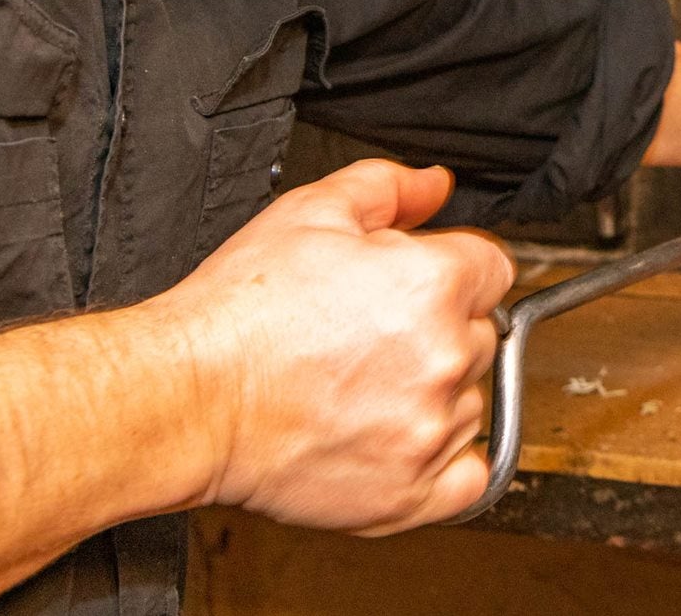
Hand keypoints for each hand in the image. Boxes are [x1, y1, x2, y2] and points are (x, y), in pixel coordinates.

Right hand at [154, 158, 513, 533]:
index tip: (417, 285)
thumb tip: (434, 186)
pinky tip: (402, 436)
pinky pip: (470, 477)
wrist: (188, 399)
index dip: (452, 269)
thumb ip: (389, 187)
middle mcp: (444, 356)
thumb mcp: (311, 211)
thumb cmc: (239, 315)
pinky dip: (446, 460)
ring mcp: (431, 429)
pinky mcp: (411, 493)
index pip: (492, 267)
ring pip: (471, 399)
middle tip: (375, 334)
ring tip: (367, 384)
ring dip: (437, 391)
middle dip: (440, 326)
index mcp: (434, 284)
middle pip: (481, 332)